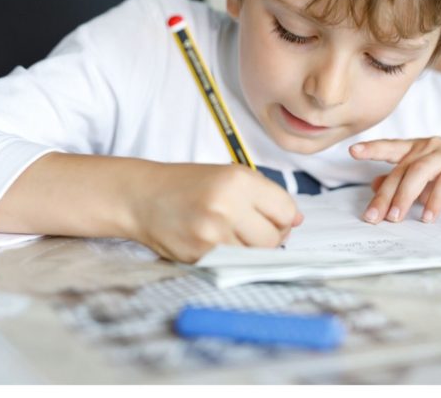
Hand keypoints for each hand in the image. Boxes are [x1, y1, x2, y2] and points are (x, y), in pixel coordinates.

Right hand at [129, 163, 302, 262]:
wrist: (142, 196)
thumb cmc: (189, 185)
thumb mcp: (230, 176)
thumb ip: (266, 196)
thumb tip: (297, 220)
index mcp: (239, 180)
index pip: (286, 210)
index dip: (283, 217)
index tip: (271, 217)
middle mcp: (227, 205)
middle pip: (274, 238)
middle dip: (269, 237)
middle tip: (249, 229)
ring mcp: (213, 233)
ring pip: (256, 255)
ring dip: (250, 250)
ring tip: (231, 235)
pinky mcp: (200, 255)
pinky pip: (234, 264)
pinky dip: (232, 258)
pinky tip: (217, 243)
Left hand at [350, 137, 440, 223]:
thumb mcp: (431, 185)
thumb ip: (406, 184)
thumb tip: (375, 186)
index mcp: (422, 149)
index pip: (393, 147)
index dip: (373, 148)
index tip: (352, 151)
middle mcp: (433, 147)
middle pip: (402, 168)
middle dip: (385, 195)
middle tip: (373, 218)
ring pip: (420, 172)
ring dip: (405, 197)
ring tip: (396, 218)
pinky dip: (435, 200)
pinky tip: (428, 217)